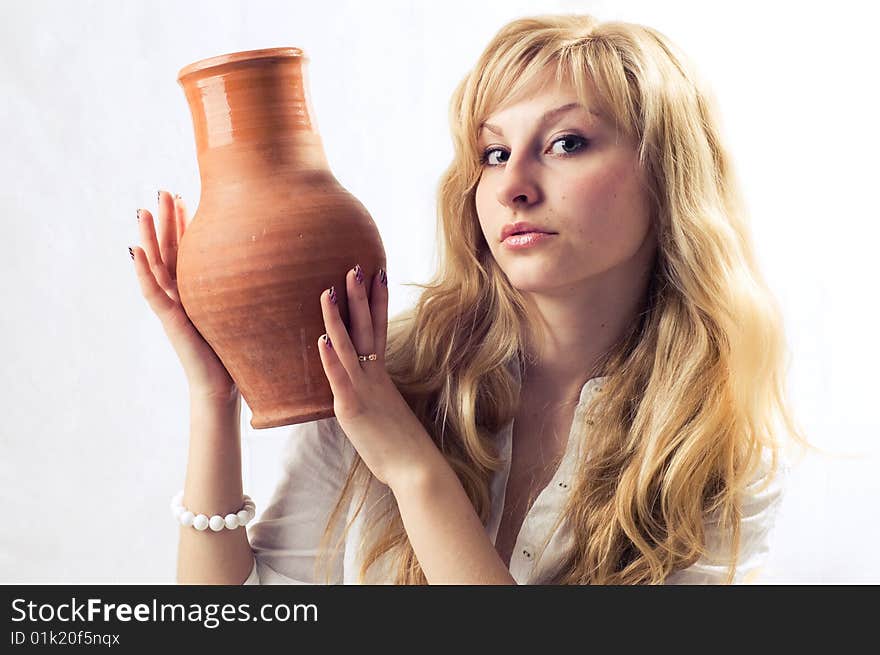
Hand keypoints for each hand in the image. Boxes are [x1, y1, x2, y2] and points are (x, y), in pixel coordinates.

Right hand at [131, 191, 237, 402]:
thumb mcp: (245, 310)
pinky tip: (136, 251)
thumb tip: (279, 266)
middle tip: (164, 191)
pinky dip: (142, 272)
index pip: (188, 250)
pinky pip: (152, 292)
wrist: (225, 384)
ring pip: (156, 265)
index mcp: (198, 290)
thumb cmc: (238, 350)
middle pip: (170, 250)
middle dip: (166, 221)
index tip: (187, 198)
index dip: (184, 225)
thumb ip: (251, 289)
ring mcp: (172, 306)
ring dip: (148, 237)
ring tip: (143, 209)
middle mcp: (182, 295)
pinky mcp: (170, 321)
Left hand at [317, 265, 445, 487]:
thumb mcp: (385, 411)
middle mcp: (373, 376)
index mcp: (380, 375)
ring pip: (349, 346)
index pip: (378, 329)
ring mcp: (363, 390)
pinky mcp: (353, 409)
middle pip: (366, 328)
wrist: (416, 468)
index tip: (377, 273)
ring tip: (328, 290)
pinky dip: (331, 357)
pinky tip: (321, 338)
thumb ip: (375, 393)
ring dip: (337, 317)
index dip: (377, 301)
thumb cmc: (401, 444)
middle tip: (355, 266)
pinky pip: (340, 379)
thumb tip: (368, 386)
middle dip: (360, 296)